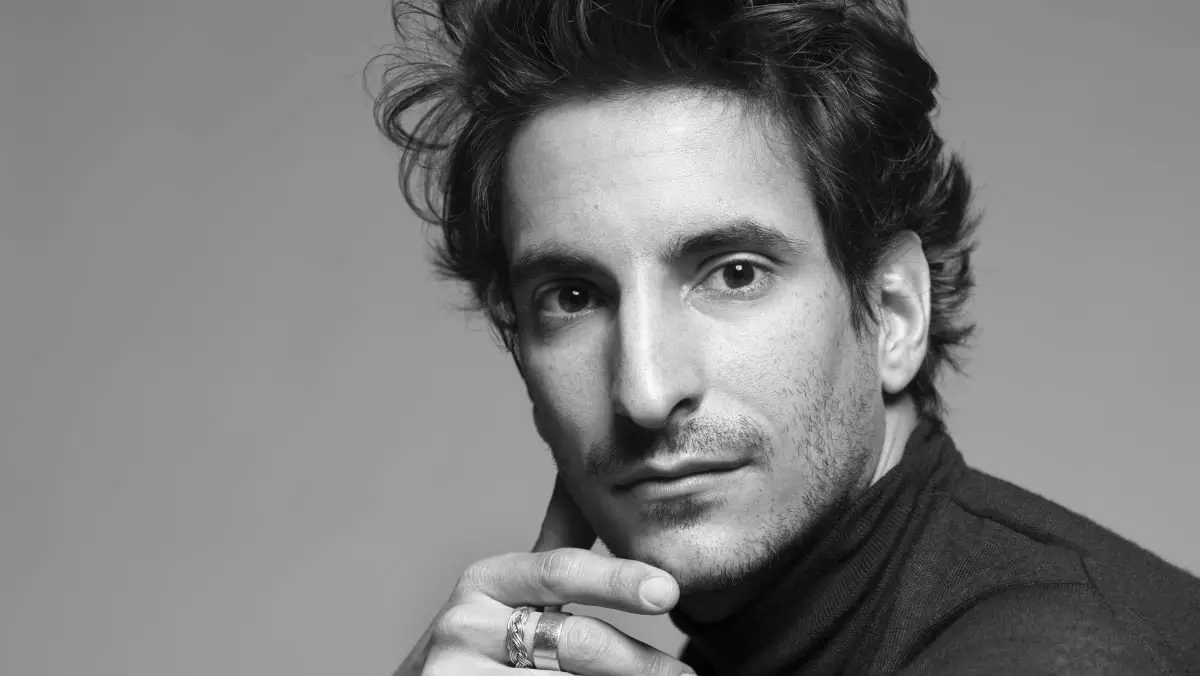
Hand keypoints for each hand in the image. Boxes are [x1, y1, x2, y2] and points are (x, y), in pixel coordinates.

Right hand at [395, 475, 693, 674]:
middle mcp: (465, 623)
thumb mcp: (507, 599)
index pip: (560, 571)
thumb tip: (618, 510)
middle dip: (639, 662)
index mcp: (488, 580)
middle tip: (684, 675)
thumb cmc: (482, 648)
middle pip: (575, 641)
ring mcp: (455, 671)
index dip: (618, 579)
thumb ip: (557, 567)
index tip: (668, 591)